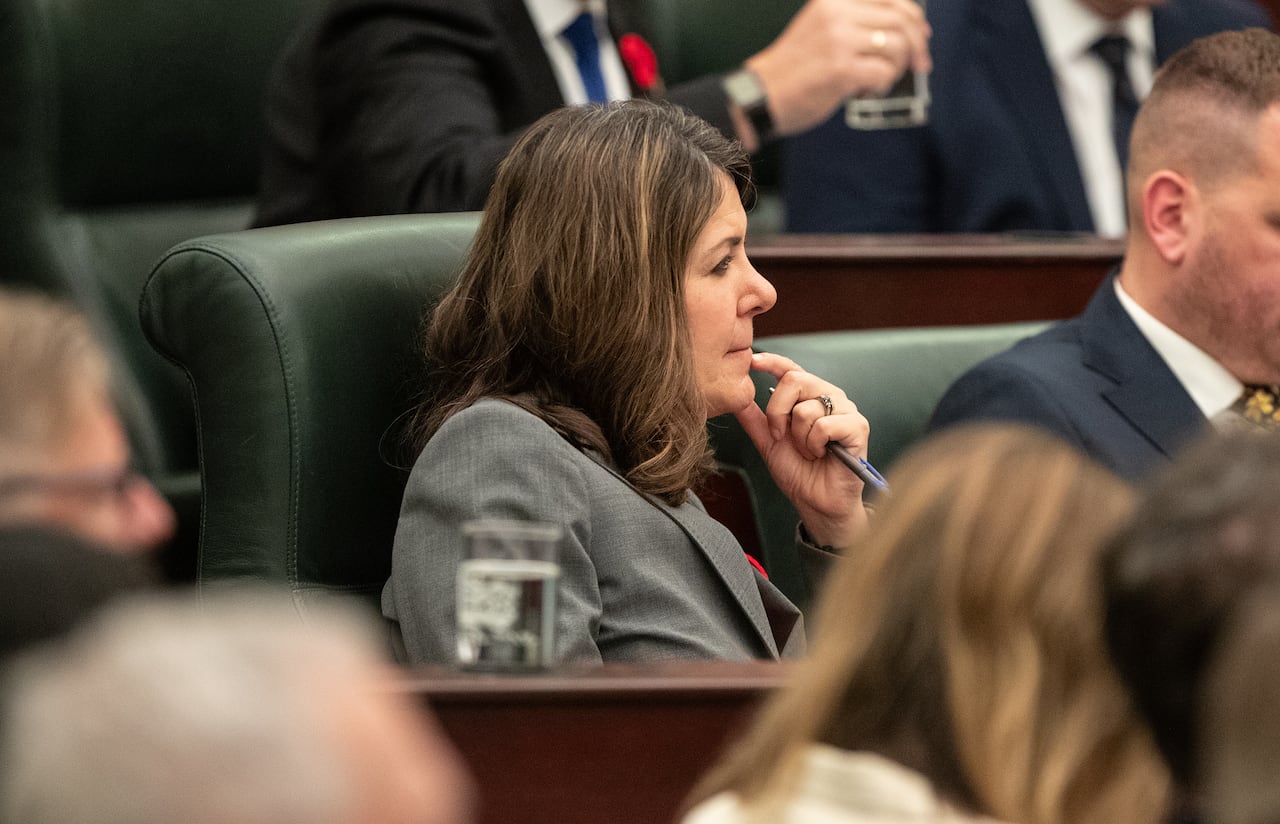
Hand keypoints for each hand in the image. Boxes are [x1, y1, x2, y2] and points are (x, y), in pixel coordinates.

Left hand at [733, 351, 870, 548]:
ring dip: (799, 438)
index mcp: (810, 397)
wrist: (817, 503)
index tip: (753, 361)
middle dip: (778, 412)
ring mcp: (846, 410)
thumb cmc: (798, 473)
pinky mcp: (858, 427)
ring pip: (806, 408)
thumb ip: (755, 420)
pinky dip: (814, 445)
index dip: (773, 361)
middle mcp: (830, 397)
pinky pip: (823, 425)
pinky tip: (821, 455)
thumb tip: (735, 397)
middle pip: (796, 379)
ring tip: (808, 451)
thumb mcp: (768, 443)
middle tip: (781, 436)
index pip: (792, 369)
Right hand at [744, 0, 930, 140]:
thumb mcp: (821, 27)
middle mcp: (838, 13)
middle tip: (919, 66)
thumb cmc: (793, 69)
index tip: (922, 36)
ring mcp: (840, 41)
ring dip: (895, 69)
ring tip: (875, 81)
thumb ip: (855, 22)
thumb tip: (904, 29)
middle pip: (900, 20)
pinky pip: (884, 73)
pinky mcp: (842, 69)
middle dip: (917, 46)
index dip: (914, 16)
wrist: (762, 96)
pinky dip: (882, 85)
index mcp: (834, 0)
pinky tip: (865, 91)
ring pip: (896, 47)